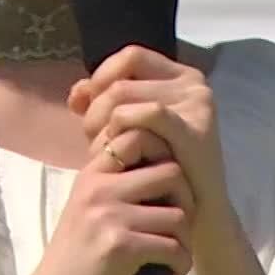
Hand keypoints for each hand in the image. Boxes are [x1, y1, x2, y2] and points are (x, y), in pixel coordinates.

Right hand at [17, 127, 196, 274]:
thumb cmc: (73, 264)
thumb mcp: (86, 212)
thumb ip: (114, 189)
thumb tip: (163, 173)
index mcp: (91, 176)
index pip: (139, 135)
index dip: (165, 158)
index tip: (165, 192)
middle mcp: (99, 188)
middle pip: (172, 172)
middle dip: (186, 202)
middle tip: (177, 228)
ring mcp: (109, 216)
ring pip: (179, 214)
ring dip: (184, 241)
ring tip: (171, 257)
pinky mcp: (120, 247)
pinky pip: (174, 247)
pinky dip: (179, 265)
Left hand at [68, 46, 230, 251]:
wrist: (194, 218)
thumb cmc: (157, 174)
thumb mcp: (125, 132)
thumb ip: (103, 104)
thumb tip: (78, 92)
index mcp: (179, 77)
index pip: (130, 56)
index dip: (101, 76)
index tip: (85, 108)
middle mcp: (193, 84)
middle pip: (121, 80)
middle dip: (95, 112)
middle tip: (95, 144)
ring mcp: (196, 104)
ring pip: (123, 96)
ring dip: (101, 126)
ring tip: (105, 155)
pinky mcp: (196, 129)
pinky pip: (146, 114)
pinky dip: (121, 131)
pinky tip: (118, 155)